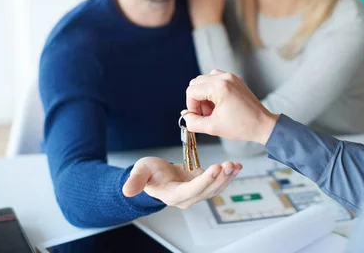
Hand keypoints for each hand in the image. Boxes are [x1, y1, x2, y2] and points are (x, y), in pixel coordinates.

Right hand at [122, 157, 240, 208]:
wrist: (156, 175)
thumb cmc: (148, 173)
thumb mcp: (140, 171)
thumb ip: (136, 180)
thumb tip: (127, 190)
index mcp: (173, 195)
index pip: (190, 191)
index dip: (203, 181)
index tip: (214, 169)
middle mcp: (188, 197)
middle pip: (207, 191)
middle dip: (219, 178)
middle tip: (228, 165)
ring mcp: (197, 192)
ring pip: (215, 188)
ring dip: (227, 177)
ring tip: (235, 165)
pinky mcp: (204, 184)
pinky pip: (218, 182)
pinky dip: (228, 175)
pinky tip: (236, 166)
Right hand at [183, 70, 278, 144]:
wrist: (263, 125)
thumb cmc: (242, 126)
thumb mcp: (213, 127)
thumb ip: (194, 122)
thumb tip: (185, 117)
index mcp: (219, 87)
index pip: (192, 91)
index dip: (191, 106)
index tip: (198, 117)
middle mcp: (225, 77)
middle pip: (196, 83)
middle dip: (197, 100)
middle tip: (206, 114)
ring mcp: (231, 77)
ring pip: (205, 80)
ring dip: (204, 94)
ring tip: (213, 109)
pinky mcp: (235, 79)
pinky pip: (215, 79)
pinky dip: (212, 90)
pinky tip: (218, 103)